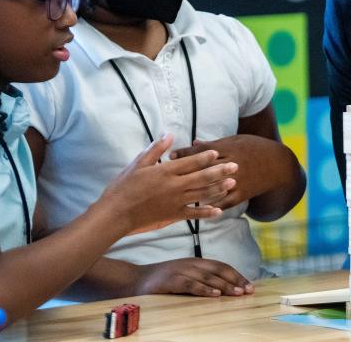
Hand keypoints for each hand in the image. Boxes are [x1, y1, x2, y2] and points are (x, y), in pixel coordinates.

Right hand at [100, 133, 237, 233]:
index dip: (205, 157)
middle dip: (220, 171)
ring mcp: (175, 202)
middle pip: (202, 177)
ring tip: (232, 183)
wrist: (116, 214)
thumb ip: (155, 149)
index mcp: (165, 172)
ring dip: (218, 189)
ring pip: (202, 195)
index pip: (189, 163)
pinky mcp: (173, 215)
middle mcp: (174, 186)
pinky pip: (194, 214)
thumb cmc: (123, 187)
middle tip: (235, 166)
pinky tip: (219, 210)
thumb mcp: (137, 164)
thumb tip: (170, 135)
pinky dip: (207, 212)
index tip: (218, 152)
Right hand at [133, 258, 254, 296]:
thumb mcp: (184, 276)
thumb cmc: (162, 280)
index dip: (237, 275)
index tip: (250, 285)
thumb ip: (201, 280)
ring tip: (237, 293)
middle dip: (236, 280)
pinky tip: (215, 295)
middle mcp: (192, 264)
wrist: (136, 279)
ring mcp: (181, 271)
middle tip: (249, 290)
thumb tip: (224, 290)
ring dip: (225, 285)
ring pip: (208, 277)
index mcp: (196, 262)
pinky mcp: (171, 280)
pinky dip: (204, 290)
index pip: (222, 266)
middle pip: (219, 270)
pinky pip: (191, 285)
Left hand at [171, 135, 273, 209]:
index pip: (204, 151)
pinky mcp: (242, 193)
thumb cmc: (256, 148)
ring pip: (213, 187)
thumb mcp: (237, 140)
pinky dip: (212, 205)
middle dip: (186, 171)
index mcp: (231, 149)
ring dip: (195, 191)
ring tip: (178, 194)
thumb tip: (195, 142)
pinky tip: (199, 209)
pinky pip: (225, 201)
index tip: (171, 155)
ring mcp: (238, 181)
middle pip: (205, 169)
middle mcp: (233, 165)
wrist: (278, 165)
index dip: (186, 153)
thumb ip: (216, 143)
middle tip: (168, 174)